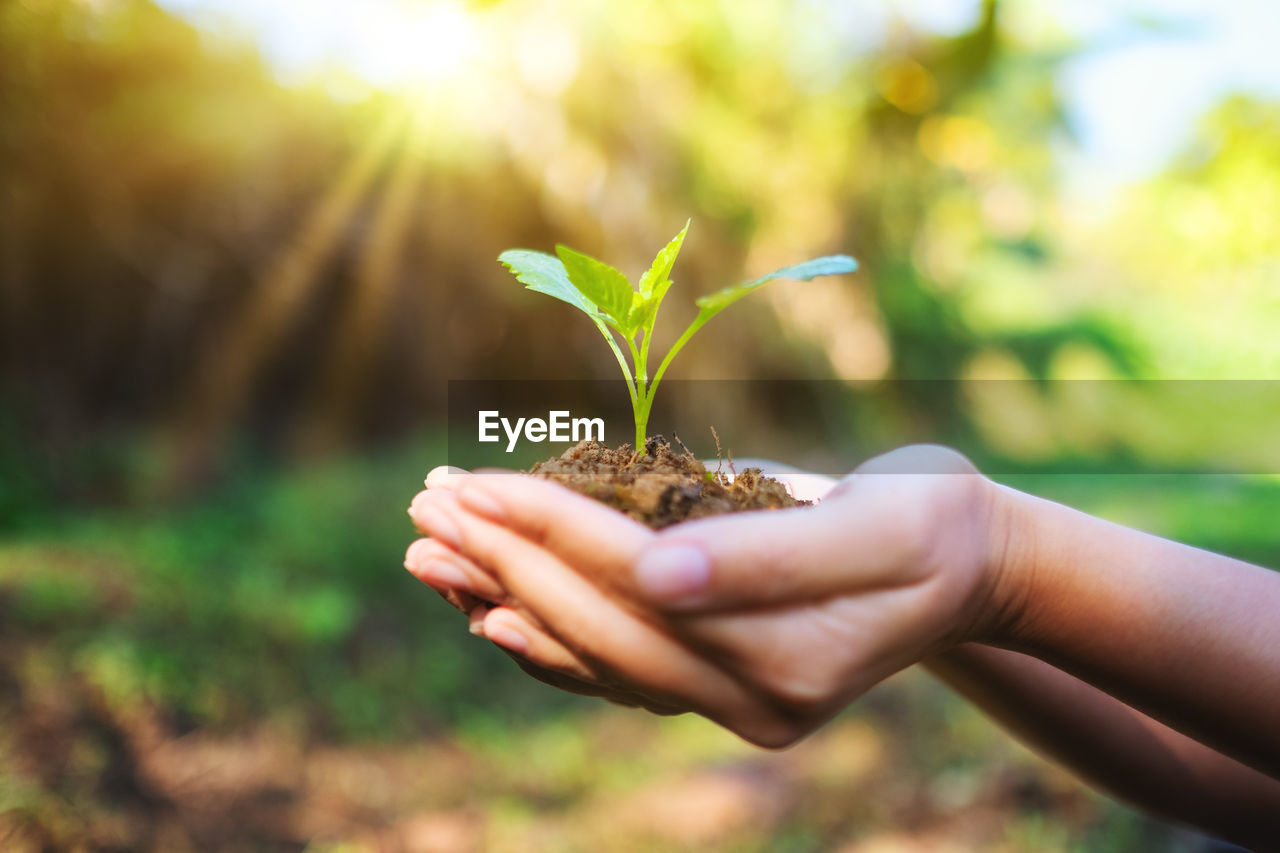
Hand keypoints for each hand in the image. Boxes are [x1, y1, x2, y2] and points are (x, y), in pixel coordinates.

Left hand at [407, 445, 1014, 746]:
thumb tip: (656, 575)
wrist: (967, 570)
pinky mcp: (712, 682)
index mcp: (784, 662)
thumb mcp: (880, 526)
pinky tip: (485, 599)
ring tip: (425, 552)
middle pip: (593, 625)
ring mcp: (726, 700)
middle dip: (502, 560)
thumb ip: (769, 556)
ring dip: (499, 597)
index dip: (548, 528)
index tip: (470, 482)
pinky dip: (541, 628)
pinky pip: (607, 664)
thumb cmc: (932, 527)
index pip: (635, 586)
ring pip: (587, 655)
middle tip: (422, 508)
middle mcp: (745, 699)